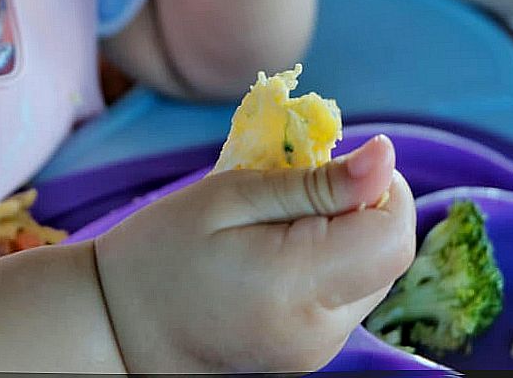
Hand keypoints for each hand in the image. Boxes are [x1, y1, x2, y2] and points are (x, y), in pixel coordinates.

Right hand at [93, 135, 415, 372]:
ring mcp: (318, 350)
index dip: (379, 188)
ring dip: (347, 235)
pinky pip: (348, 294)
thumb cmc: (161, 251)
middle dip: (361, 208)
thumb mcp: (231, 195)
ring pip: (374, 273)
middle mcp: (320, 331)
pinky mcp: (312, 353)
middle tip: (297, 192)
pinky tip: (283, 253)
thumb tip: (385, 159)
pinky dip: (331, 262)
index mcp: (297, 288)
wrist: (119, 328)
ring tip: (283, 223)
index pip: (393, 234)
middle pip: (389, 254)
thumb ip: (316, 183)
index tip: (336, 166)